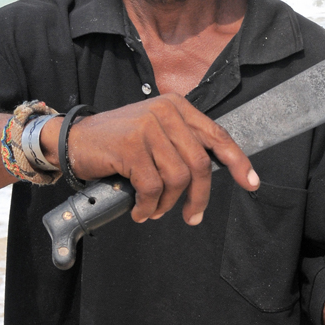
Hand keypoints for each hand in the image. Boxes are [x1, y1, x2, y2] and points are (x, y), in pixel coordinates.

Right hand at [41, 94, 258, 224]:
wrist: (73, 141)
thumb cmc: (116, 143)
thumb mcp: (154, 133)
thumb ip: (181, 144)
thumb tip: (213, 172)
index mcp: (176, 107)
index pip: (217, 136)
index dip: (238, 162)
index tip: (251, 183)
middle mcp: (165, 112)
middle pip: (200, 164)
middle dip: (199, 197)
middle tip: (192, 217)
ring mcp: (148, 128)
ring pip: (177, 179)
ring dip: (168, 204)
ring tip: (154, 211)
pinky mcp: (131, 146)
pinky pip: (152, 188)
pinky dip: (148, 206)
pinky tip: (139, 210)